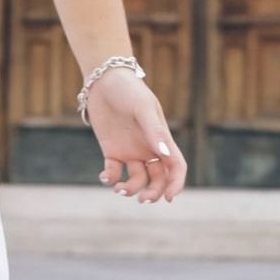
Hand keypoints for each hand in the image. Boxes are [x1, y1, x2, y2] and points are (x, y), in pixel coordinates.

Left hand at [87, 70, 187, 202]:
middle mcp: (149, 148)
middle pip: (158, 179)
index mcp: (162, 139)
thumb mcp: (143, 108)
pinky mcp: (112, 151)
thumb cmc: (129, 90)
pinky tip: (105, 176)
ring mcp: (131, 151)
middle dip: (152, 192)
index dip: (175, 184)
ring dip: (130, 189)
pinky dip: (110, 178)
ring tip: (119, 189)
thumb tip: (164, 154)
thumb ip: (154, 131)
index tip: (168, 198)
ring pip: (137, 179)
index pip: (176, 167)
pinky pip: (114, 172)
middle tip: (142, 199)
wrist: (103, 80)